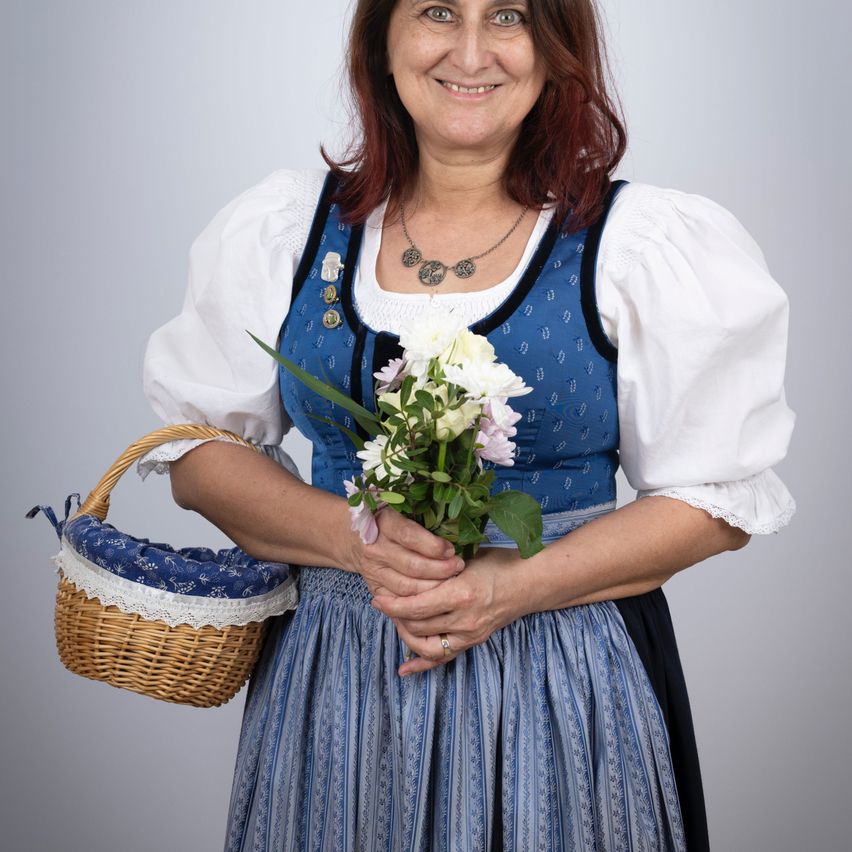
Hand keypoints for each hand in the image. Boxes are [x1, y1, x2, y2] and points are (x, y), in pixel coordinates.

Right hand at [342, 506, 464, 597]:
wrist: (355, 539)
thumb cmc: (389, 522)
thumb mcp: (402, 510)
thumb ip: (423, 518)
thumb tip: (455, 529)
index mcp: (383, 523)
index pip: (409, 536)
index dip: (433, 545)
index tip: (451, 549)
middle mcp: (375, 548)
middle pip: (411, 565)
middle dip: (440, 569)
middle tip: (458, 566)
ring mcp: (373, 571)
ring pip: (407, 587)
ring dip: (433, 588)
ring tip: (451, 582)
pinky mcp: (375, 589)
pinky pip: (399, 602)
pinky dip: (419, 603)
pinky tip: (436, 598)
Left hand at [371, 547, 522, 675]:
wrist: (530, 582)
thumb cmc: (499, 563)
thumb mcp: (466, 558)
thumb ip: (438, 567)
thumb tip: (406, 567)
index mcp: (460, 593)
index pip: (416, 606)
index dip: (392, 605)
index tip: (378, 597)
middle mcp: (464, 619)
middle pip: (417, 627)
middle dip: (396, 617)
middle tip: (386, 604)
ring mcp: (470, 634)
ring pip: (427, 647)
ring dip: (407, 637)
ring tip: (398, 623)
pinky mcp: (474, 642)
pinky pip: (444, 658)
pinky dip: (422, 665)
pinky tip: (405, 669)